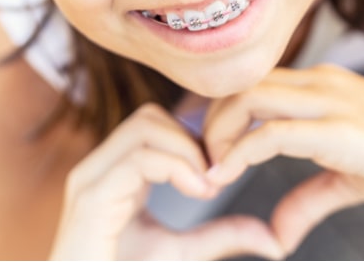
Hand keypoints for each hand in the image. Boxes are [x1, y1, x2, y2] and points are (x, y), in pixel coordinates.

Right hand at [49, 102, 285, 259]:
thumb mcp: (183, 254)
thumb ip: (222, 237)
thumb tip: (274, 240)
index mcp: (113, 174)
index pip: (155, 124)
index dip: (194, 139)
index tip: (220, 174)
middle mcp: (98, 169)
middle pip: (150, 115)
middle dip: (191, 139)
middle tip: (216, 178)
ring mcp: (90, 180)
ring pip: (145, 126)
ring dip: (187, 151)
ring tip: (207, 187)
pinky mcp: (91, 199)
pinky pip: (138, 158)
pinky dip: (176, 167)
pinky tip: (198, 193)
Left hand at [203, 64, 363, 253]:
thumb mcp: (354, 181)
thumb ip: (311, 199)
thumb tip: (277, 234)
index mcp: (321, 86)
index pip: (250, 85)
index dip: (218, 116)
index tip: (204, 154)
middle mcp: (319, 82)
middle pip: (237, 84)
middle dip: (206, 122)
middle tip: (196, 164)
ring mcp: (331, 101)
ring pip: (247, 97)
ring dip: (216, 134)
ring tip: (209, 173)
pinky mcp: (341, 130)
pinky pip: (272, 132)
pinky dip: (239, 153)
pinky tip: (225, 177)